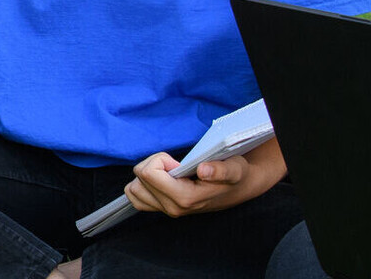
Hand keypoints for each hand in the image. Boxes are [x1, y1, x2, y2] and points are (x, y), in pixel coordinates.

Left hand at [124, 147, 278, 216]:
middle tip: (176, 166)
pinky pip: (135, 196)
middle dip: (154, 164)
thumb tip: (204, 170)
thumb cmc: (234, 175)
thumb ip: (221, 170)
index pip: (148, 174)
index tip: (178, 162)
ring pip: (133, 188)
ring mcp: (165, 210)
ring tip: (169, 172)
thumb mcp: (234, 168)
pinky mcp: (160, 208)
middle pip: (139, 177)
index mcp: (185, 199)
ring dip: (147, 174)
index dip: (160, 160)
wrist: (237, 188)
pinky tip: (160, 179)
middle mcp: (172, 208)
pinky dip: (142, 184)